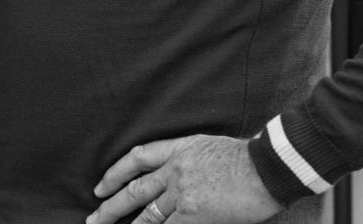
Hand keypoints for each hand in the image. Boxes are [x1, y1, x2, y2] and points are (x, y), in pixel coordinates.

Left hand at [87, 135, 281, 223]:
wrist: (269, 168)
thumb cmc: (249, 158)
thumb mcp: (209, 146)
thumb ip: (187, 159)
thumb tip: (175, 178)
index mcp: (178, 149)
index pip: (137, 158)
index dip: (115, 173)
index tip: (101, 187)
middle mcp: (174, 170)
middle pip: (134, 190)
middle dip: (110, 206)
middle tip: (93, 218)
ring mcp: (182, 193)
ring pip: (148, 215)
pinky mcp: (194, 214)